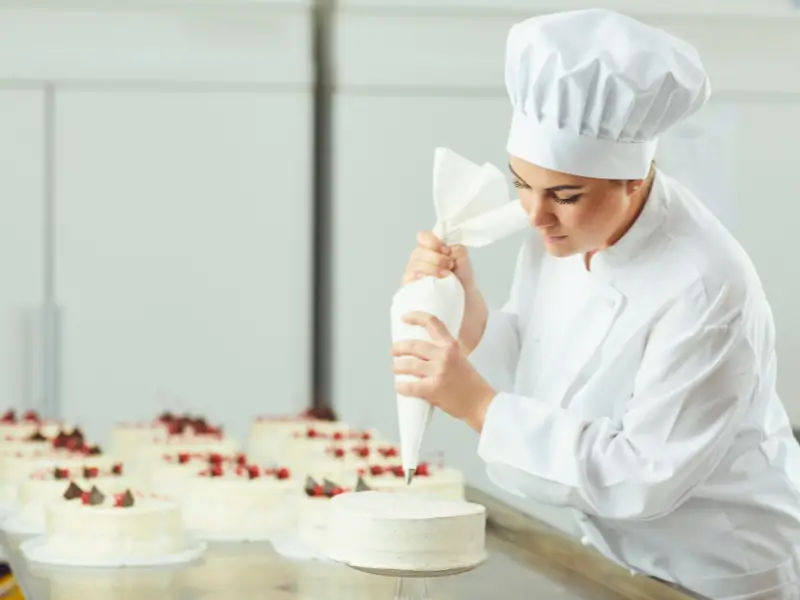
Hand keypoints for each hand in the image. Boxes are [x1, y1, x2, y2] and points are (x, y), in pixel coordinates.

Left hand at [392, 311, 495, 431]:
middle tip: (394, 351)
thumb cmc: (471, 383)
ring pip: (408, 364)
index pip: (432, 323)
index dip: (416, 317)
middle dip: (399, 348)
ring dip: (398, 367)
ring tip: (395, 369)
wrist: (481, 403)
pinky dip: (401, 387)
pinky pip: (410, 386)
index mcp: (451, 346)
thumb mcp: (460, 359)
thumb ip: (444, 352)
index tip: (404, 318)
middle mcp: (444, 356)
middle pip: (413, 345)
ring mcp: (438, 372)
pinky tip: (399, 387)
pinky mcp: (433, 389)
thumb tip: (422, 352)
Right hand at [401, 231, 487, 353]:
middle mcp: (420, 263)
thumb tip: (447, 247)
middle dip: (434, 257)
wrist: (466, 307)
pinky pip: (407, 281)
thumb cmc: (463, 284)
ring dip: (429, 268)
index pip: (423, 238)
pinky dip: (417, 279)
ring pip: (412, 266)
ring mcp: (414, 277)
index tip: (445, 250)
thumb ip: (456, 250)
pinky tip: (427, 282)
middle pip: (417, 252)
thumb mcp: (464, 262)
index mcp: (432, 252)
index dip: (431, 241)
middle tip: (449, 266)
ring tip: (444, 276)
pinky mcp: (411, 292)